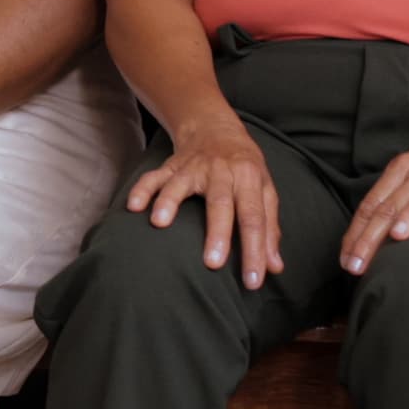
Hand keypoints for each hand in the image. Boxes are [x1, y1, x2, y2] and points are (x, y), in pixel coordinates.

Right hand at [128, 115, 287, 289]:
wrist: (216, 128)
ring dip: (169, 201)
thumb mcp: (265, 191)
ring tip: (159, 223)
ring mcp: (193, 167)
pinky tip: (133, 206)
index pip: (255, 218)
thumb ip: (269, 229)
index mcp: (249, 179)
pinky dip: (142, 189)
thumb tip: (275, 267)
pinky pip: (154, 176)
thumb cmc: (244, 168)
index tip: (254, 280)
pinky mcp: (171, 166)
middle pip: (220, 203)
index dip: (255, 250)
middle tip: (212, 264)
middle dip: (217, 233)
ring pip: (180, 184)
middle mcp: (221, 171)